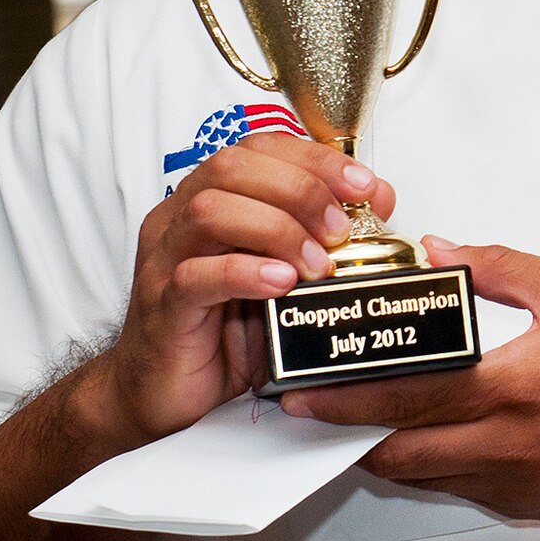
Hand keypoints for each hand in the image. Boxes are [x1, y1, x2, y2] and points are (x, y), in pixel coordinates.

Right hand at [88, 136, 395, 447]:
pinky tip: (282, 283)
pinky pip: (196, 276)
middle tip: (340, 230)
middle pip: (233, 167)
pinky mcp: (163, 307)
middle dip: (300, 189)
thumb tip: (377, 203)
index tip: (365, 188)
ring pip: (210, 211)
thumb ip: (320, 238)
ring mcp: (166, 260)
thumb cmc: (222, 331)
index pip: (259, 148)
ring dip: (276, 228)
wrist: (162, 392)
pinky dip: (245, 273)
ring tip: (316, 263)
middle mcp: (181, 219)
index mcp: (210, 199)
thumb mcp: (282, 277)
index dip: (316, 160)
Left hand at [282, 241, 539, 527]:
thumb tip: (441, 251)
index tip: (305, 386)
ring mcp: (510, 484)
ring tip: (350, 418)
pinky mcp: (519, 507)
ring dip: (380, 449)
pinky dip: (426, 464)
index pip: (407, 395)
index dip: (346, 396)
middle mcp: (505, 445)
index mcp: (513, 386)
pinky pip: (453, 487)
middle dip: (341, 431)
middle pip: (395, 449)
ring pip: (418, 475)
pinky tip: (418, 435)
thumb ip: (500, 268)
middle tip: (304, 407)